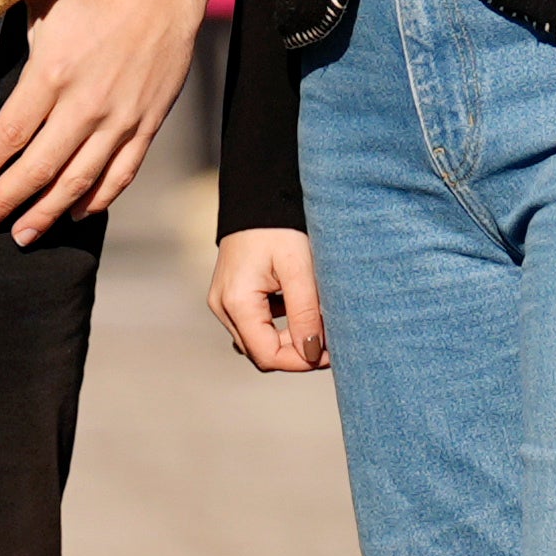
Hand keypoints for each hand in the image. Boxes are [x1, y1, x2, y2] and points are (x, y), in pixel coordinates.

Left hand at [0, 0, 225, 241]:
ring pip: (78, 181)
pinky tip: (76, 212)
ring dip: (47, 213)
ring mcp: (120, 118)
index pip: (7, 137)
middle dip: (4, 201)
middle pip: (37, 169)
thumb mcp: (41, 5)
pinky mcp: (148, 122)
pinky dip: (97, 198)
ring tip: (22, 235)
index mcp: (51, 73)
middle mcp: (85, 104)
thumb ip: (12, 44)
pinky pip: (121, 172)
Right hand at [211, 227, 328, 371]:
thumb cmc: (280, 226)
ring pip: (259, 341)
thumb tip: (312, 355)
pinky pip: (256, 325)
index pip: (268, 355)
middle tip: (332, 340)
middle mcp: (222, 307)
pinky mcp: (231, 295)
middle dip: (298, 351)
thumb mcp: (300, 269)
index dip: (301, 361)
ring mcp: (223, 302)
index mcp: (236, 302)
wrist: (258, 194)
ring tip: (319, 323)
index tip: (333, 353)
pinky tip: (301, 309)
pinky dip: (280, 326)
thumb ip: (305, 314)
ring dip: (290, 339)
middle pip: (262, 352)